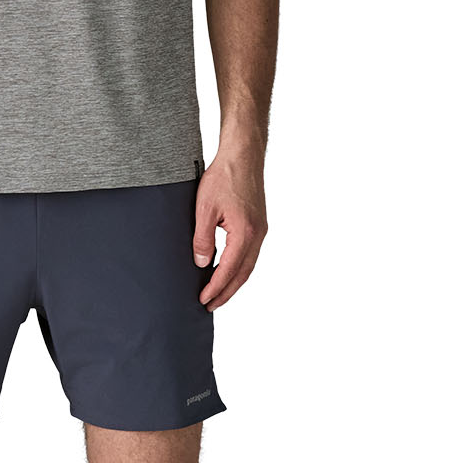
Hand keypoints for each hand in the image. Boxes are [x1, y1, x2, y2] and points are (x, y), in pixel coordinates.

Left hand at [193, 152, 265, 309]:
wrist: (243, 156)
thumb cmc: (224, 177)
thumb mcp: (204, 209)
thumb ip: (203, 238)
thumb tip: (202, 263)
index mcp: (245, 233)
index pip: (229, 270)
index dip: (215, 288)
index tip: (203, 300)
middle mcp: (257, 235)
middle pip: (243, 274)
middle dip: (226, 292)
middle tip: (210, 305)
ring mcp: (261, 230)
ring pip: (249, 266)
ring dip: (234, 282)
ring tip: (218, 294)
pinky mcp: (259, 224)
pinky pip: (250, 254)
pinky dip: (239, 267)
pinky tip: (228, 270)